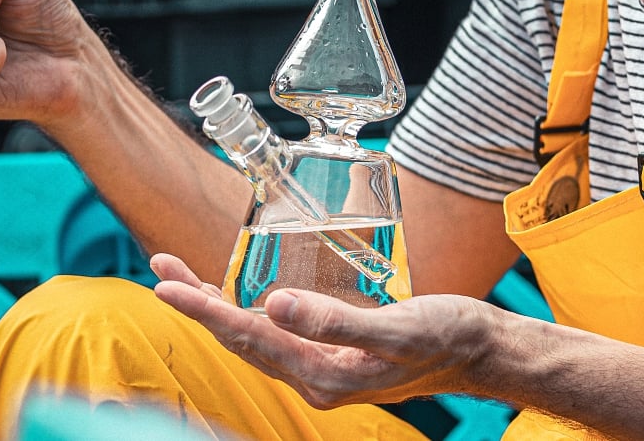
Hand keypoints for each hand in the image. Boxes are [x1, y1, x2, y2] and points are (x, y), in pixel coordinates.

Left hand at [150, 253, 496, 408]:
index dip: (203, 309)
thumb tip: (274, 304)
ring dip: (218, 304)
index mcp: (321, 376)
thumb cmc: (446, 338)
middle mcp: (314, 376)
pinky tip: (246, 293)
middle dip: (198, 303)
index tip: (166, 285)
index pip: (247, 336)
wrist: (482, 351)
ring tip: (184, 277)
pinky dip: (251, 307)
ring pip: (256, 332)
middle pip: (241, 336)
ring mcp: (322, 365)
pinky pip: (279, 330)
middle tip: (161, 268)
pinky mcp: (334, 350)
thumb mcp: (395, 329)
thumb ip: (335, 322)